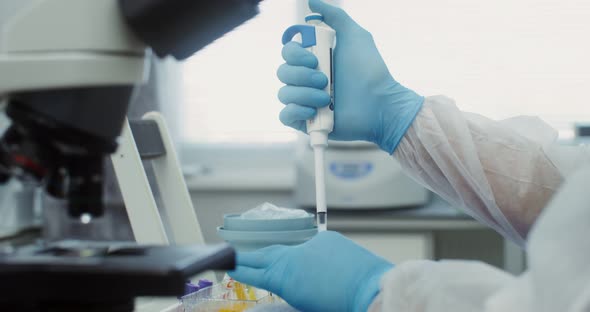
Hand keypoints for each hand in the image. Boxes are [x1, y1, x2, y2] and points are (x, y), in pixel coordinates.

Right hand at [228, 231, 393, 311]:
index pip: (252, 271)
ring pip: (289, 250)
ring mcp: (311, 245)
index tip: (227, 266)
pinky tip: (317, 268)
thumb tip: (264, 303)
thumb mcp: (304, 310)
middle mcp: (293, 256)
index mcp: (283, 277)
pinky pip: (312, 246)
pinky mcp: (328, 239)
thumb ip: (282, 304)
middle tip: (236, 259)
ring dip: (280, 258)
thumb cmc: (339, 307)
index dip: (237, 269)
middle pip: (264, 256)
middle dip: (249, 259)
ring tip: (275, 266)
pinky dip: (309, 256)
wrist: (372, 292)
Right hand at [278, 0, 423, 152]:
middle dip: (302, 75)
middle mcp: (306, 79)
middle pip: (282, 72)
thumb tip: (312, 1)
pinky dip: (296, 111)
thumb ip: (335, 16)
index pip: (287, 52)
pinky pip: (285, 115)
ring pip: (283, 93)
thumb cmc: (370, 71)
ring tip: (325, 98)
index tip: (315, 58)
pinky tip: (314, 111)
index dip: (295, 54)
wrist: (380, 104)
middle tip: (325, 80)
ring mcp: (305, 101)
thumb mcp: (355, 36)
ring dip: (303, 94)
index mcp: (313, 59)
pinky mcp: (307, 122)